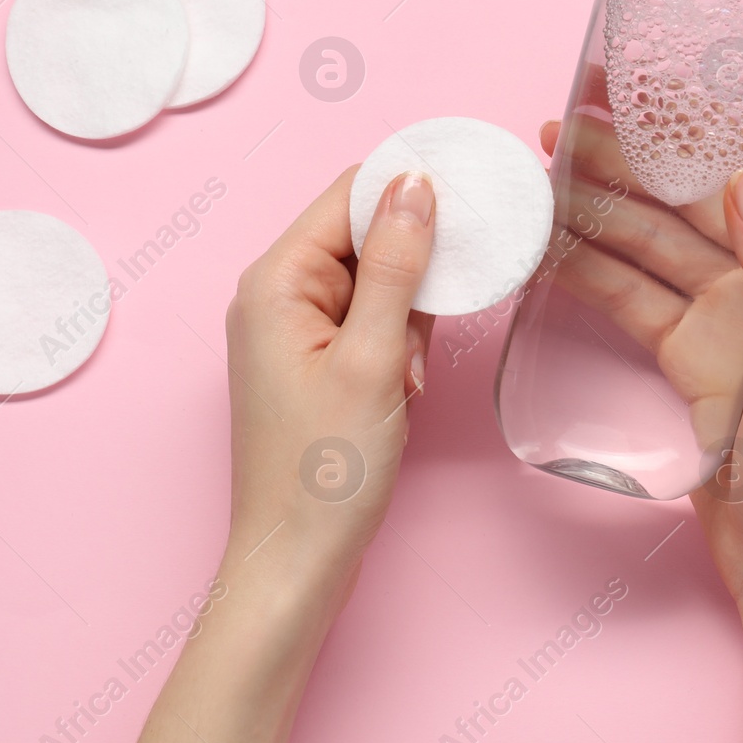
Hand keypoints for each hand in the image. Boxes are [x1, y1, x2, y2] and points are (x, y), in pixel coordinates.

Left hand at [113, 167, 438, 742]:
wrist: (297, 560)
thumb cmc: (326, 470)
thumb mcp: (375, 359)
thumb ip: (395, 265)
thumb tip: (415, 183)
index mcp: (275, 281)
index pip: (348, 194)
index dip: (408, 191)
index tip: (468, 202)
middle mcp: (274, 295)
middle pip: (363, 237)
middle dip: (409, 277)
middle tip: (423, 333)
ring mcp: (291, 330)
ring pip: (374, 284)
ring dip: (406, 322)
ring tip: (405, 381)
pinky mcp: (311, 361)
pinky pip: (367, 324)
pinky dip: (395, 350)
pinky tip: (400, 393)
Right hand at [537, 116, 742, 589]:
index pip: (740, 169)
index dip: (684, 127)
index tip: (629, 89)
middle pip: (680, 200)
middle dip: (620, 162)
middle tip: (555, 130)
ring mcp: (717, 313)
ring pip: (644, 243)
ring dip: (592, 209)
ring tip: (538, 177)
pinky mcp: (681, 351)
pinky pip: (627, 295)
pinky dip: (587, 269)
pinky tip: (549, 244)